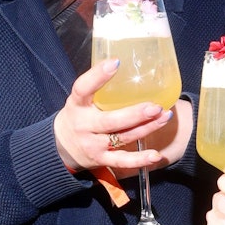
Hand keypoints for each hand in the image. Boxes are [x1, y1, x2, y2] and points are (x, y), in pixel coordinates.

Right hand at [53, 59, 174, 177]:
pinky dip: (140, 160)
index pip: (83, 89)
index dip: (98, 76)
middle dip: (135, 114)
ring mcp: (93, 145)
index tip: (115, 63)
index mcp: (77, 105)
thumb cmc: (78, 116)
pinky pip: (122, 161)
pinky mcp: (101, 159)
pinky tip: (156, 155)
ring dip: (147, 128)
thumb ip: (98, 87)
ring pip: (123, 138)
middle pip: (110, 121)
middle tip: (155, 106)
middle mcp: (84, 126)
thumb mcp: (80, 100)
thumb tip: (125, 63)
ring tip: (164, 117)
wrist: (60, 148)